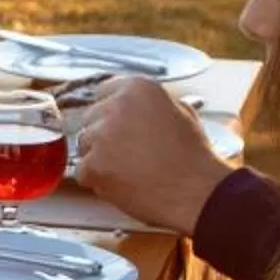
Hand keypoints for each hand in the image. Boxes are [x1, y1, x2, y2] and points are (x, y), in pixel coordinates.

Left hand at [68, 77, 233, 236]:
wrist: (197, 191)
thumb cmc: (193, 157)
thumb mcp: (180, 112)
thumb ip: (150, 103)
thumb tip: (135, 106)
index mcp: (137, 88)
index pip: (104, 92)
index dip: (111, 111)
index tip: (116, 123)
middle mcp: (115, 106)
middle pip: (91, 118)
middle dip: (104, 134)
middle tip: (127, 152)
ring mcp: (101, 136)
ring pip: (84, 144)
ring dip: (99, 156)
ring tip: (130, 170)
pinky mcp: (93, 164)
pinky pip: (83, 171)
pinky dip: (97, 180)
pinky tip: (123, 183)